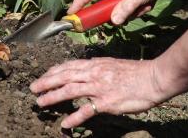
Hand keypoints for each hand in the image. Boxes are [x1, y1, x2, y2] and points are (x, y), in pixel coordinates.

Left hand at [30, 57, 169, 127]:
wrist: (154, 78)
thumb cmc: (137, 73)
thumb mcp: (114, 65)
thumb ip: (98, 69)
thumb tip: (86, 71)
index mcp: (96, 64)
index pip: (69, 65)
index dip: (54, 71)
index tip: (43, 76)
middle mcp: (95, 73)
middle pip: (64, 76)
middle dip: (46, 82)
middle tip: (32, 88)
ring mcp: (100, 88)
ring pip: (70, 90)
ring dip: (53, 97)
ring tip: (40, 103)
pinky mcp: (107, 102)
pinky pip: (87, 111)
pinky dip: (75, 118)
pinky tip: (65, 124)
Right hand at [68, 0, 171, 24]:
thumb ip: (126, 8)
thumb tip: (112, 22)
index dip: (79, 3)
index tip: (70, 14)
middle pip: (106, 5)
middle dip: (118, 12)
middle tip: (130, 12)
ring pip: (119, 9)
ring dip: (132, 11)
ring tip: (145, 4)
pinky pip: (128, 8)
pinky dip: (138, 9)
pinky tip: (148, 3)